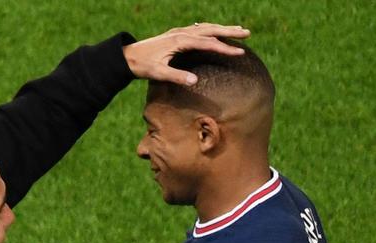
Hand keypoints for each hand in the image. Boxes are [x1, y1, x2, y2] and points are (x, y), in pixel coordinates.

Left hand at [123, 23, 251, 85]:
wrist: (128, 56)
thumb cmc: (143, 66)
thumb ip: (177, 77)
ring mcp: (179, 32)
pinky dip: (210, 29)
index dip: (225, 48)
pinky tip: (215, 31)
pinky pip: (198, 29)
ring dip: (222, 28)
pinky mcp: (176, 34)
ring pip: (205, 27)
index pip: (208, 43)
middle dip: (230, 31)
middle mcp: (181, 33)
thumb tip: (195, 81)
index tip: (240, 52)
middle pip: (211, 30)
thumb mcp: (159, 74)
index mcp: (180, 41)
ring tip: (238, 30)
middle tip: (248, 34)